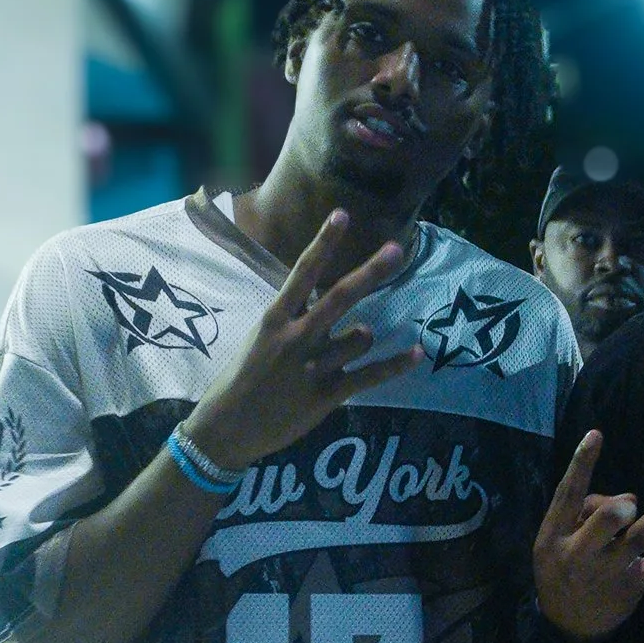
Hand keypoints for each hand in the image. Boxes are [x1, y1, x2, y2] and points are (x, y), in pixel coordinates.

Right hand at [189, 211, 412, 473]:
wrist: (227, 428)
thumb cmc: (243, 378)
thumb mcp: (261, 338)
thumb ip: (293, 316)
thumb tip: (324, 293)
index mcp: (275, 319)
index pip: (302, 272)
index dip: (324, 242)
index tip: (343, 214)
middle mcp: (296, 338)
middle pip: (340, 297)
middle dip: (370, 272)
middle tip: (396, 250)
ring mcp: (313, 367)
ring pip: (359, 338)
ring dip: (362, 337)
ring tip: (352, 343)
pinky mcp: (326, 396)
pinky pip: (370, 376)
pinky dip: (396, 364)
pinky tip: (416, 352)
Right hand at [533, 433, 643, 636]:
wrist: (567, 623)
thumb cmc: (562, 566)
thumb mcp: (553, 539)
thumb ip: (582, 513)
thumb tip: (629, 499)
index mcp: (555, 535)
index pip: (567, 495)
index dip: (581, 465)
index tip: (596, 435)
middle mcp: (582, 552)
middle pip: (603, 525)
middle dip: (615, 514)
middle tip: (629, 505)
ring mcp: (611, 569)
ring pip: (640, 537)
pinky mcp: (635, 583)